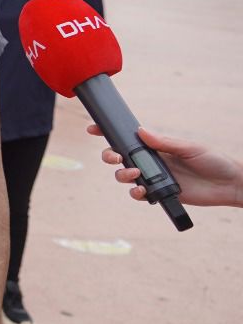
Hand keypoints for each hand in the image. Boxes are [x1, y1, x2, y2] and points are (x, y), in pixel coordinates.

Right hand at [90, 124, 242, 207]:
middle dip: (109, 156)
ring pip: (124, 176)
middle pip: (119, 157)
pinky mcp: (159, 193)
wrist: (229, 184)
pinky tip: (143, 190)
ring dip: (122, 174)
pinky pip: (139, 194)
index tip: (94, 129)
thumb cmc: (213, 160)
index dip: (108, 133)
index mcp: (156, 146)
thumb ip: (165, 142)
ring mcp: (154, 177)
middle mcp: (151, 161)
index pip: (128, 138)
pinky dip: (136, 192)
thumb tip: (141, 131)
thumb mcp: (189, 147)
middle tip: (115, 157)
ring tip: (135, 174)